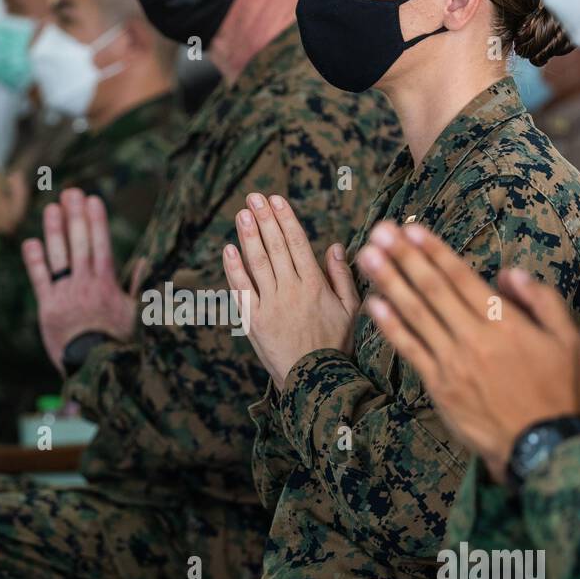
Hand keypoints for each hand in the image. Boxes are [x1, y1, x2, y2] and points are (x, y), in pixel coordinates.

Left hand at [22, 187, 135, 373]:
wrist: (96, 368)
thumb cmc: (119, 343)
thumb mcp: (135, 314)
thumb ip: (135, 286)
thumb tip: (144, 261)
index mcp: (108, 285)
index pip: (102, 245)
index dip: (96, 221)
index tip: (93, 199)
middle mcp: (86, 285)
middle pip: (80, 244)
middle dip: (75, 216)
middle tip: (71, 192)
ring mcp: (66, 295)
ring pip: (60, 257)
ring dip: (55, 231)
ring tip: (51, 208)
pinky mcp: (48, 308)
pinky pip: (40, 280)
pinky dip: (35, 261)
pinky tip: (31, 242)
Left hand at [221, 193, 359, 389]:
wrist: (316, 381)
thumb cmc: (337, 347)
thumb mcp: (350, 311)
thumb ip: (342, 277)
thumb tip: (335, 246)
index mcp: (316, 285)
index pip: (298, 243)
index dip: (286, 219)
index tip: (277, 200)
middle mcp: (292, 290)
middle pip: (275, 247)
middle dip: (264, 219)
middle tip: (254, 197)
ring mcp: (271, 305)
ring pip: (258, 263)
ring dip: (249, 236)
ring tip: (242, 213)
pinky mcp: (254, 321)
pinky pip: (242, 290)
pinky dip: (234, 269)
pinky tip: (228, 250)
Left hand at [357, 220, 579, 482]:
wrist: (540, 444)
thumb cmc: (558, 391)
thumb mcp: (568, 340)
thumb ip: (542, 300)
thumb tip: (510, 274)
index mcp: (504, 322)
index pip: (461, 278)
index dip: (434, 251)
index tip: (411, 229)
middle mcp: (474, 337)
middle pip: (431, 289)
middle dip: (403, 257)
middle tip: (379, 231)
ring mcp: (453, 362)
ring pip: (415, 314)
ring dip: (388, 282)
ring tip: (367, 257)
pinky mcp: (439, 387)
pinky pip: (410, 350)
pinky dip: (390, 327)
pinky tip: (373, 304)